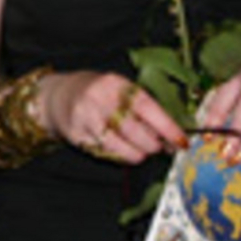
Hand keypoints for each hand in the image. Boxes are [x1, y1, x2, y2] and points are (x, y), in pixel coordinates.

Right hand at [48, 71, 186, 163]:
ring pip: (120, 147)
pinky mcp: (77, 135)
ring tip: (140, 150)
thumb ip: (142, 108)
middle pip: (134, 131)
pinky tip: (120, 148)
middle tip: (158, 146)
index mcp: (115, 84)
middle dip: (152, 144)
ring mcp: (86, 118)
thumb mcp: (119, 90)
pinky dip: (118, 156)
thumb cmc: (98, 93)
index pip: (147, 106)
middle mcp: (99, 99)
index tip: (181, 140)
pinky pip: (106, 153)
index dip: (166, 126)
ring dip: (137, 153)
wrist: (59, 96)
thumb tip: (171, 134)